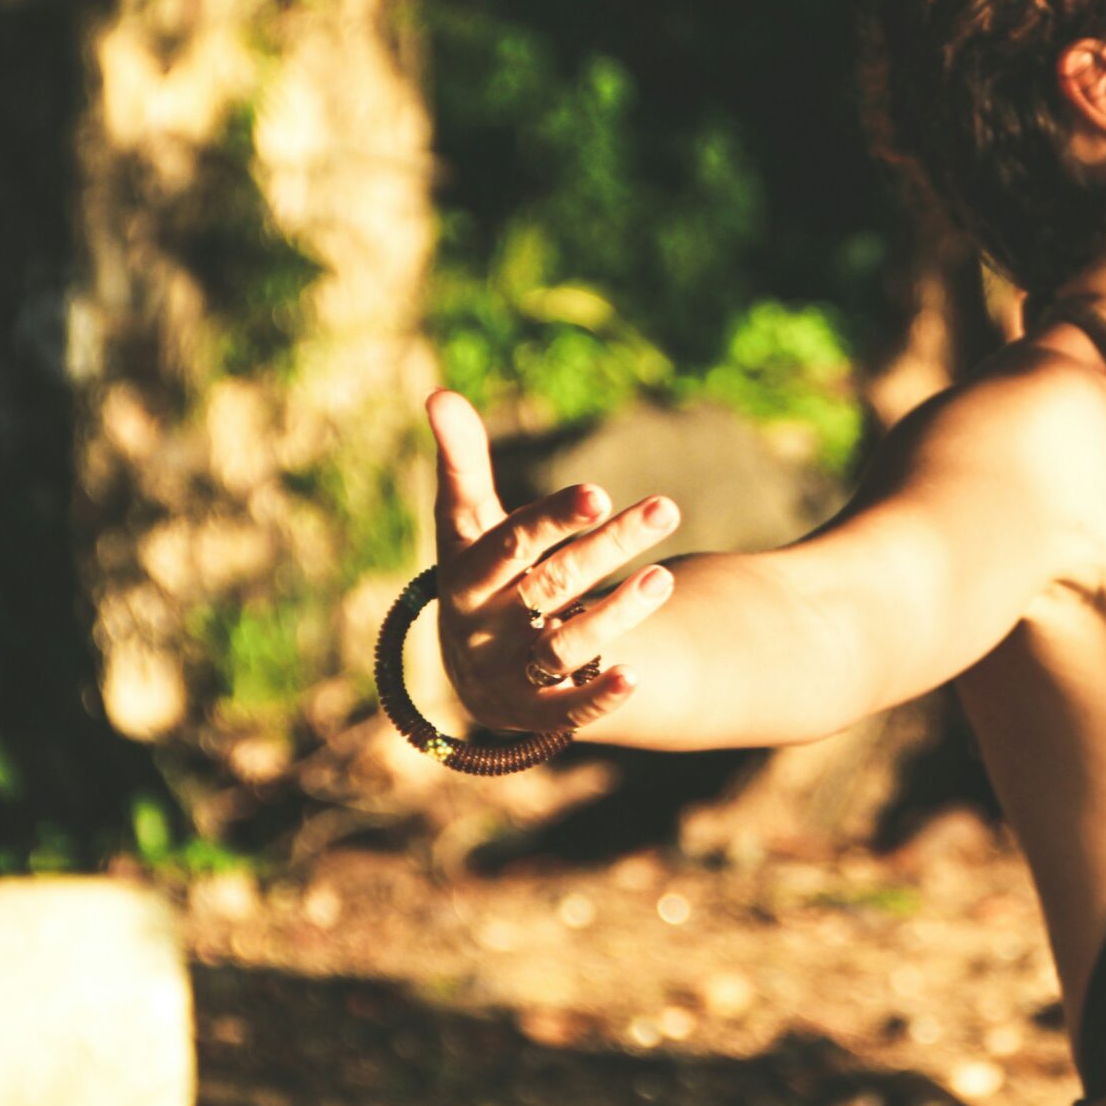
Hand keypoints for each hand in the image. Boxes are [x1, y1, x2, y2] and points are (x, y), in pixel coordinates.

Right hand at [424, 389, 683, 732]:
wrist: (474, 670)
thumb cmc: (482, 571)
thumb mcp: (467, 522)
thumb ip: (463, 461)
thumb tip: (438, 392)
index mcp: (466, 574)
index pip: (510, 542)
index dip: (554, 518)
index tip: (598, 493)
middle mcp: (483, 626)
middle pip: (551, 584)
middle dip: (610, 545)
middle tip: (666, 507)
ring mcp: (509, 673)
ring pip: (565, 645)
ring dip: (617, 613)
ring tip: (666, 577)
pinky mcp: (537, 713)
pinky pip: (570, 708)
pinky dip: (601, 695)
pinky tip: (638, 675)